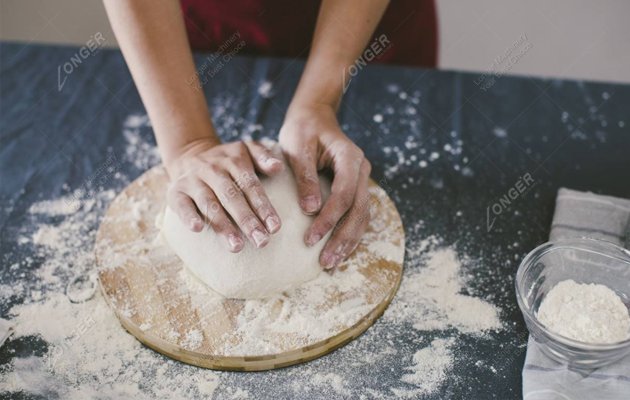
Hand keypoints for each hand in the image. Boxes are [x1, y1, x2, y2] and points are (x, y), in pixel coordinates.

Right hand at [166, 139, 284, 251]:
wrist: (190, 154)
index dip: (263, 207)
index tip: (275, 228)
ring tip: (237, 247)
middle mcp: (213, 169)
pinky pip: (181, 205)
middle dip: (247, 221)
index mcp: (234, 160)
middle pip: (232, 196)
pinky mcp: (176, 192)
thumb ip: (264, 157)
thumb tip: (278, 167)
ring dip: (223, 226)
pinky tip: (198, 229)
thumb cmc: (228, 162)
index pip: (251, 185)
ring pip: (209, 204)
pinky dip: (188, 216)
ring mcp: (193, 180)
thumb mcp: (247, 150)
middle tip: (261, 242)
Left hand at [279, 103, 370, 268]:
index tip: (309, 238)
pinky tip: (338, 253)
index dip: (329, 218)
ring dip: (349, 241)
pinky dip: (349, 234)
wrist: (314, 117)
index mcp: (350, 157)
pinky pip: (357, 215)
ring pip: (362, 216)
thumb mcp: (297, 148)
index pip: (344, 194)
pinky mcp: (355, 189)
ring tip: (331, 264)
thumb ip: (305, 177)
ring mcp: (362, 180)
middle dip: (343, 238)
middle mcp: (362, 170)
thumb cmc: (302, 130)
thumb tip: (310, 210)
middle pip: (359, 210)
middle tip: (325, 261)